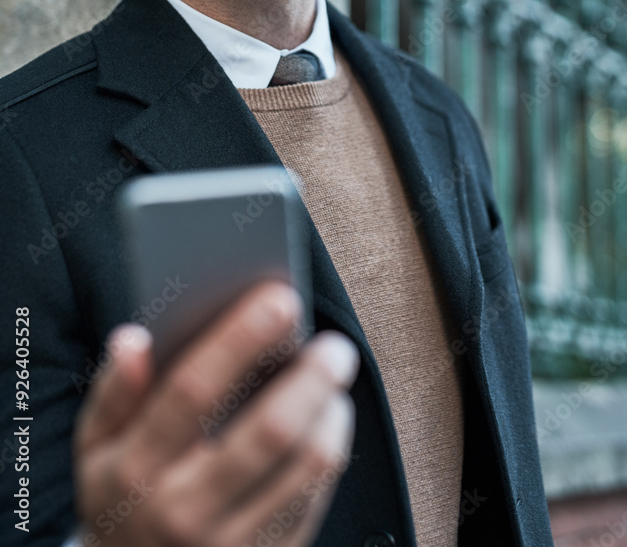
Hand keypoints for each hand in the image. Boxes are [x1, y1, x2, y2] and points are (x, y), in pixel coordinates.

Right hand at [74, 281, 358, 545]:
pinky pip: (317, 498)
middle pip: (269, 432)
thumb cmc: (122, 495)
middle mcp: (184, 511)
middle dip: (311, 378)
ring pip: (307, 467)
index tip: (280, 299)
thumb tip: (134, 340)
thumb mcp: (96, 447)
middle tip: (335, 344)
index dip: (239, 340)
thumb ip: (114, 391)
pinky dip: (332, 447)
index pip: (192, 392)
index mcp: (136, 469)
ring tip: (333, 377)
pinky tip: (328, 417)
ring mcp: (231, 543)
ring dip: (331, 410)